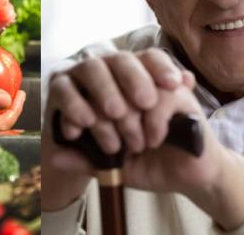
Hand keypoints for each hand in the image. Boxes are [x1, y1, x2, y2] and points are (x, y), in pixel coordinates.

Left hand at [42, 48, 243, 228]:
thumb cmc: (148, 164)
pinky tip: (153, 140)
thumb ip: (85, 161)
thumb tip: (54, 158)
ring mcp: (151, 81)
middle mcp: (123, 80)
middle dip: (100, 110)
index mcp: (102, 93)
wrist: (189, 175)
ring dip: (129, 120)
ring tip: (135, 145)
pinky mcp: (178, 90)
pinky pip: (159, 95)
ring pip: (128, 80)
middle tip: (111, 144)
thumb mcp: (111, 167)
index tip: (75, 132)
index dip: (70, 105)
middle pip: (98, 69)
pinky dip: (152, 122)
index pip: (75, 81)